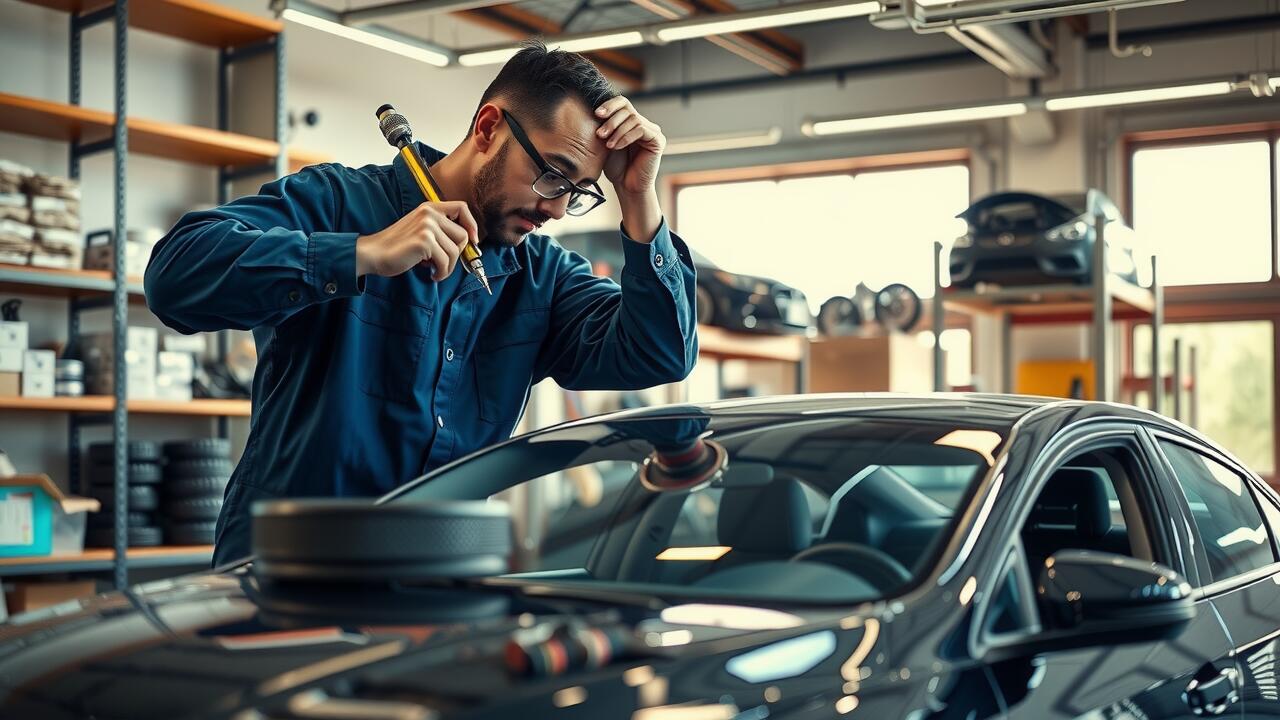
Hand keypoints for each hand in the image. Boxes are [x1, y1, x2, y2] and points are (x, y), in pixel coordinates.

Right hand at [355, 201, 476, 278]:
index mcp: (429, 208)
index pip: (462, 208)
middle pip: (462, 235)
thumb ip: (440, 230)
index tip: (473, 241)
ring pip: (455, 251)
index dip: (471, 224)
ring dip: (448, 266)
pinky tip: (431, 273)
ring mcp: (427, 226)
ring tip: (434, 269)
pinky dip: (441, 272)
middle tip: (442, 262)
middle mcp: (429, 214)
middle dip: (456, 254)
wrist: (373, 253)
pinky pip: (446, 261)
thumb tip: (468, 242)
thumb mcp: (420, 230)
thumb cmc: (398, 247)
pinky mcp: (424, 241)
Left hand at [595, 96, 664, 196]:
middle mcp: (644, 124)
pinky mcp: (658, 140)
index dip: (610, 105)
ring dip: (617, 130)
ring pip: (633, 118)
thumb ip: (606, 126)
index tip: (596, 113)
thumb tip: (596, 110)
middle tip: (599, 134)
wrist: (627, 187)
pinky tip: (616, 147)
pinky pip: (641, 129)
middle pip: (627, 109)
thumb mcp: (606, 142)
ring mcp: (652, 131)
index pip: (623, 103)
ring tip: (607, 144)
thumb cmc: (616, 167)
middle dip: (611, 120)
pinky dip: (626, 137)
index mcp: (631, 122)